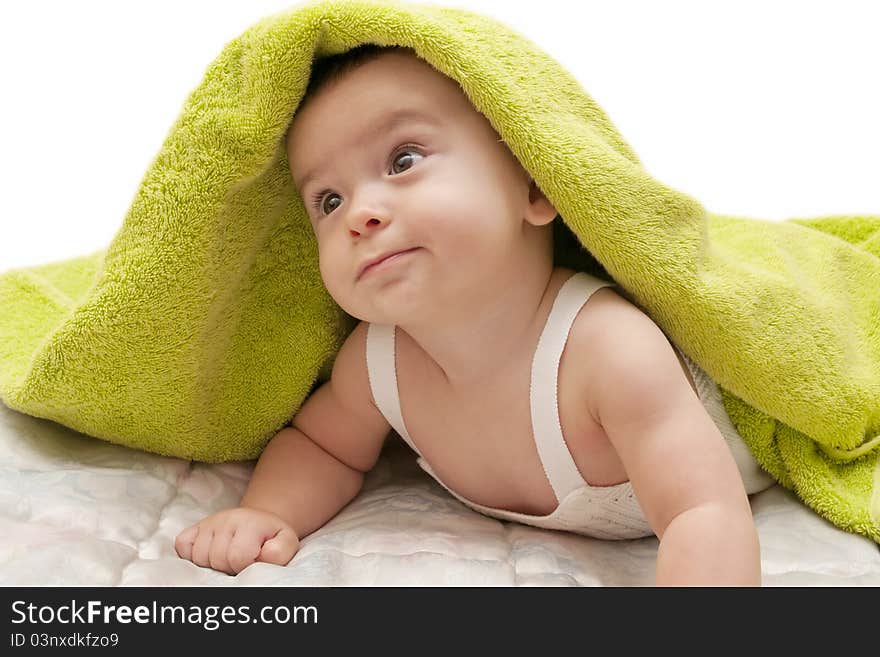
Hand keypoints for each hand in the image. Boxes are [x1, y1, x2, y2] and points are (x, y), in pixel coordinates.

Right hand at [175, 507, 299, 573]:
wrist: (258, 523)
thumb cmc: (271, 539)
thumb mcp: (285, 543)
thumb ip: (280, 551)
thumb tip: (265, 555)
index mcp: (249, 522)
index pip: (238, 556)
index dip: (246, 565)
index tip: (254, 560)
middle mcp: (225, 518)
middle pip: (217, 558)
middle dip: (230, 566)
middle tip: (241, 560)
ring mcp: (207, 522)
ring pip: (199, 557)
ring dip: (213, 563)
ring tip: (228, 557)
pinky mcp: (193, 528)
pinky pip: (182, 546)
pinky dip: (192, 556)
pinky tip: (209, 553)